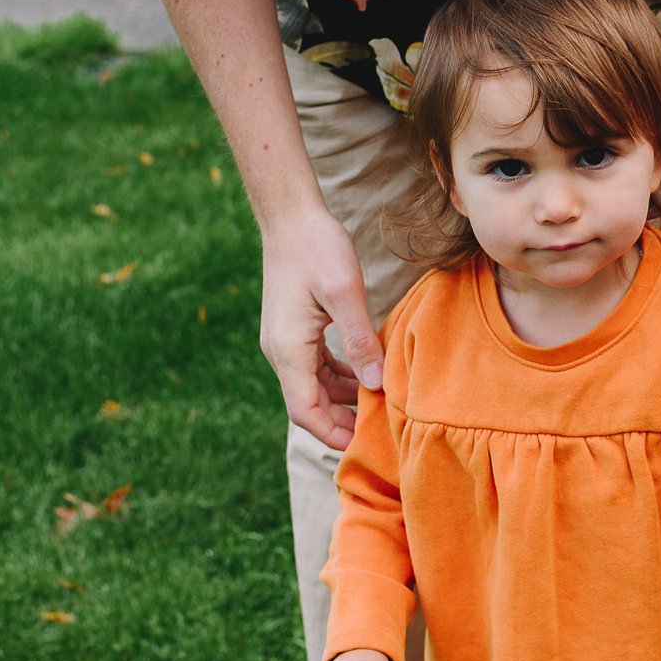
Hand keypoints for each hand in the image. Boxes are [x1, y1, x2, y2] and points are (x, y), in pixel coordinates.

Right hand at [260, 205, 384, 449]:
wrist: (292, 217)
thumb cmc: (317, 247)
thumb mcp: (345, 291)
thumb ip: (359, 339)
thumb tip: (376, 383)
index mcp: (288, 348)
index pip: (304, 411)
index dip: (331, 433)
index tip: (363, 442)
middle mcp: (280, 351)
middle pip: (308, 404)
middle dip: (340, 421)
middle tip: (380, 428)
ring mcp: (285, 341)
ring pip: (312, 387)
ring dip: (341, 399)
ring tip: (379, 403)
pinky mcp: (294, 331)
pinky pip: (314, 367)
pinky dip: (338, 377)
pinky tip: (365, 374)